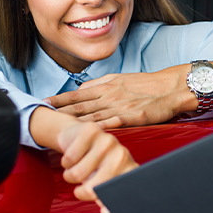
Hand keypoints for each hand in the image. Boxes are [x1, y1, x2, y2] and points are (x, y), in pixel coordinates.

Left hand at [46, 67, 201, 127]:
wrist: (171, 87)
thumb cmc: (146, 85)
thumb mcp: (119, 78)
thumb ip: (99, 85)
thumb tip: (80, 89)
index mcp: (106, 86)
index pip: (77, 94)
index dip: (59, 100)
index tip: (43, 103)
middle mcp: (109, 95)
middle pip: (80, 106)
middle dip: (59, 112)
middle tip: (41, 117)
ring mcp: (120, 106)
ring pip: (92, 115)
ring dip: (73, 122)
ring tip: (57, 128)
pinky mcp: (133, 117)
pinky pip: (113, 123)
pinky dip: (99, 128)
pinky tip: (88, 133)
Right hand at [56, 119, 137, 212]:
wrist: (80, 136)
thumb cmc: (92, 165)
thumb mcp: (101, 182)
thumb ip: (105, 200)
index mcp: (129, 170)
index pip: (124, 191)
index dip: (112, 204)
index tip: (103, 211)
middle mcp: (122, 155)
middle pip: (95, 187)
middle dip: (82, 192)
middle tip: (81, 187)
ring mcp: (109, 141)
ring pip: (78, 174)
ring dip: (70, 176)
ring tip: (77, 169)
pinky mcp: (92, 131)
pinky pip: (69, 158)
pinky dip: (66, 162)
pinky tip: (73, 156)